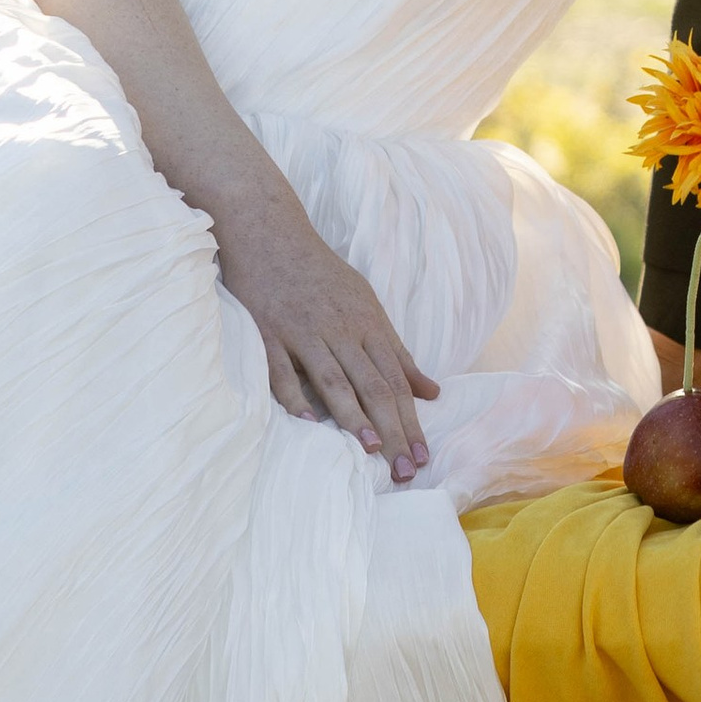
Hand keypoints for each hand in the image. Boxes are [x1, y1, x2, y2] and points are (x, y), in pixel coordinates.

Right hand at [215, 194, 439, 482]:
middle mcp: (340, 328)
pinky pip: (282, 370)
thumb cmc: (320, 274)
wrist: (270, 231)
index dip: (412, 420)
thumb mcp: (365, 304)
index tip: (423, 457)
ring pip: (334, 378)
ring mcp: (303, 331)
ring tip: (371, 449)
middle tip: (405, 470)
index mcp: (367, 323)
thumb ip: (396, 351)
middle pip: (373, 384)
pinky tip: (309, 424)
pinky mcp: (268, 333)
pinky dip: (295, 397)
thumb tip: (431, 390)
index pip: (396, 379)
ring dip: (354, 415)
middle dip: (392, 429)